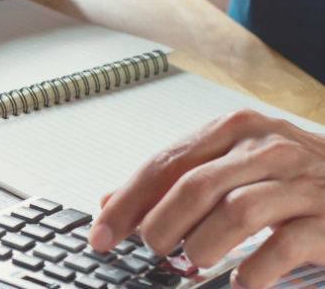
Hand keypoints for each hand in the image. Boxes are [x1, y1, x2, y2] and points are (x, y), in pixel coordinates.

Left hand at [89, 108, 324, 288]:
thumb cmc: (294, 177)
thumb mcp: (232, 165)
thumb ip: (175, 180)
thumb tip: (111, 203)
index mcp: (234, 130)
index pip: (165, 163)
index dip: (127, 202)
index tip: (102, 233)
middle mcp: (267, 147)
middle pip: (194, 187)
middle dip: (162, 226)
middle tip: (155, 250)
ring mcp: (301, 181)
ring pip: (235, 213)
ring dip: (204, 245)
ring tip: (197, 260)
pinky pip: (283, 245)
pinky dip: (255, 269)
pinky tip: (244, 279)